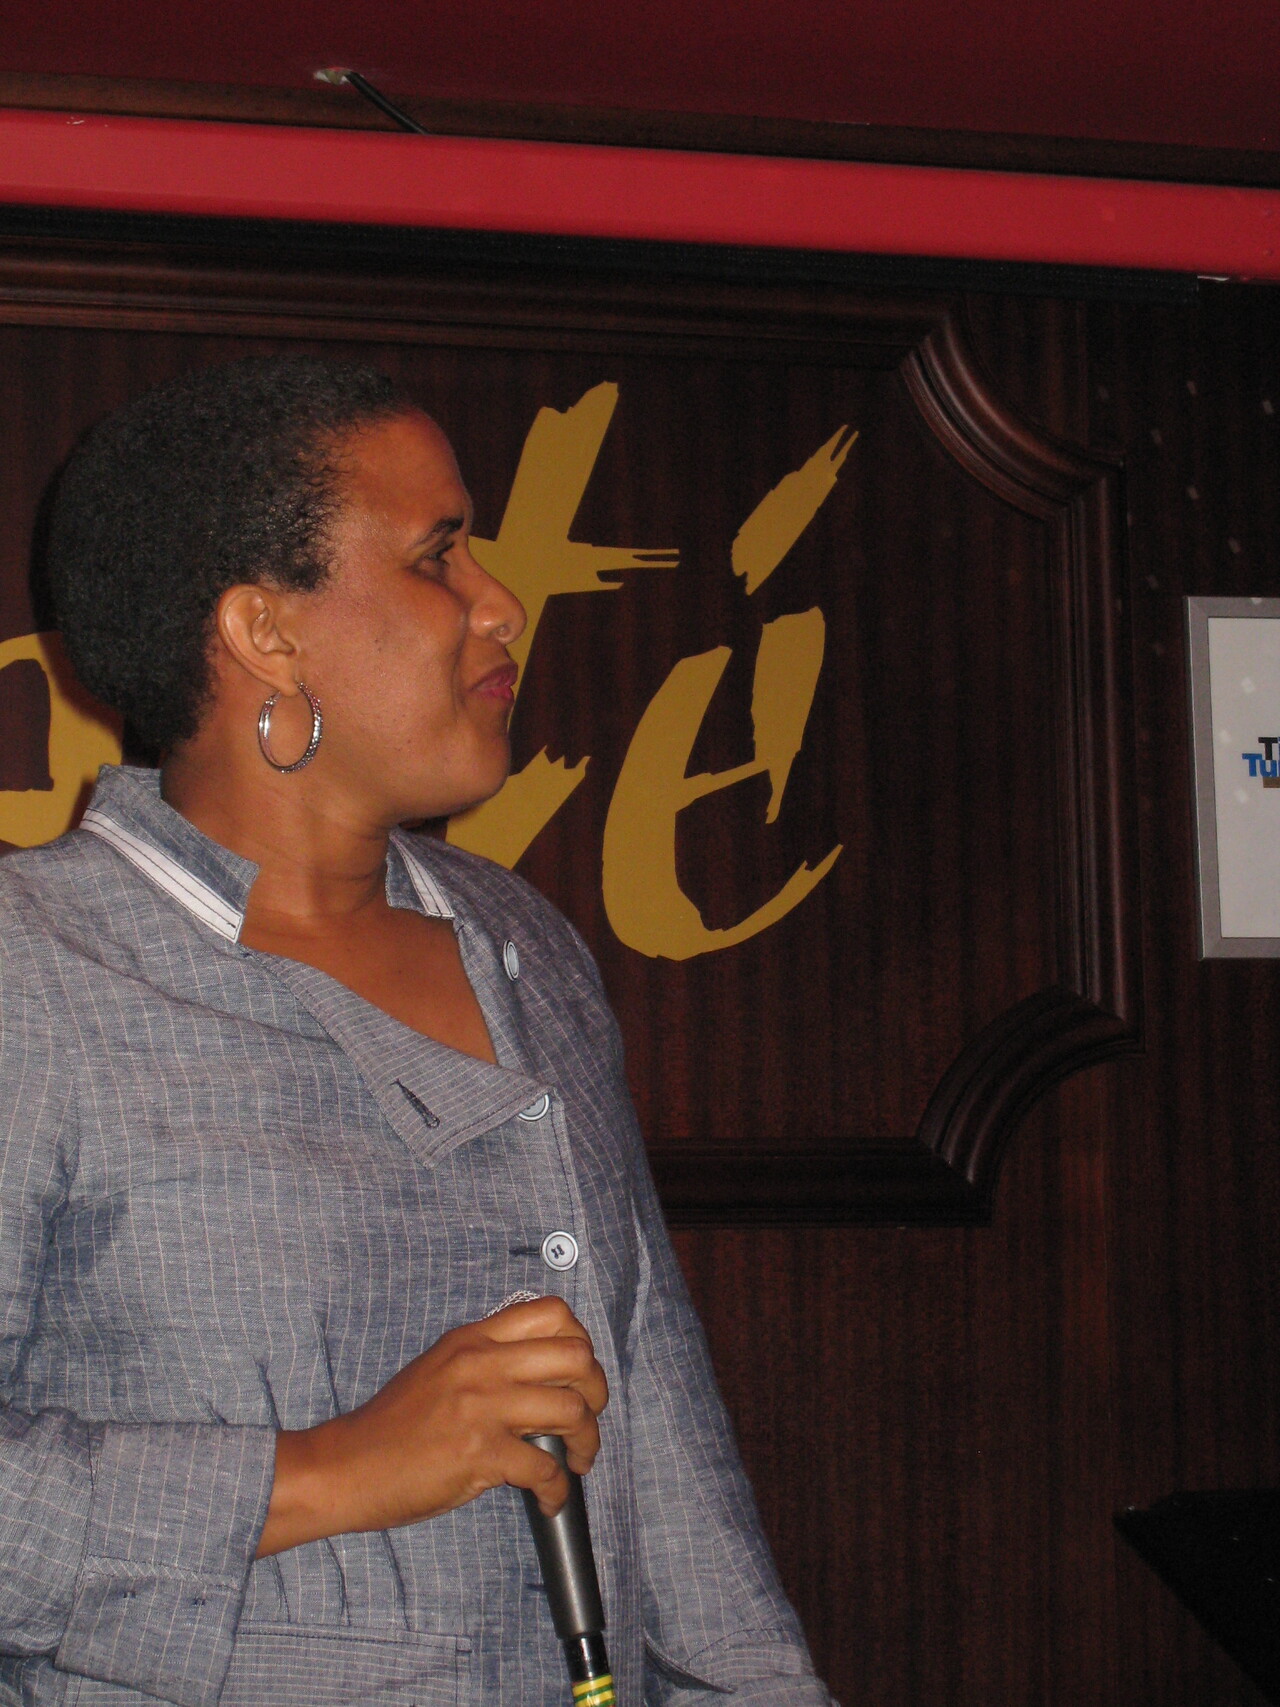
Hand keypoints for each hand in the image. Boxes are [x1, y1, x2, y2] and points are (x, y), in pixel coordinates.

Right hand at [257, 1295, 607, 1557]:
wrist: (348, 1466)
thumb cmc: (393, 1425)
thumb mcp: (440, 1368)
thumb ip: (487, 1360)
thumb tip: (541, 1372)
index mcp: (473, 1338)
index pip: (553, 1313)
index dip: (581, 1342)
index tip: (578, 1374)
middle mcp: (482, 1363)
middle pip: (576, 1356)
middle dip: (596, 1392)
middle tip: (588, 1419)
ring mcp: (482, 1406)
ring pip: (572, 1409)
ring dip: (587, 1442)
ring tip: (576, 1462)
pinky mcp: (479, 1452)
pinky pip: (545, 1468)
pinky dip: (557, 1489)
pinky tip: (548, 1499)